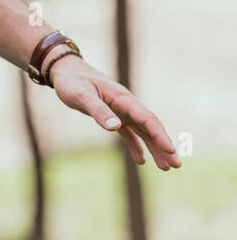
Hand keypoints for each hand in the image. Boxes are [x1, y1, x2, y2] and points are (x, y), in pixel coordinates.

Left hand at [48, 55, 181, 169]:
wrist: (64, 71)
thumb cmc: (72, 81)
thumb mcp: (81, 95)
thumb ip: (98, 110)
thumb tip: (115, 128)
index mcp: (122, 98)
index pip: (146, 118)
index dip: (160, 135)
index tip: (170, 150)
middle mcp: (126, 105)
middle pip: (150, 127)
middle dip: (164, 145)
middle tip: (176, 165)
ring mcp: (120, 111)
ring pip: (143, 132)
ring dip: (154, 148)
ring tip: (165, 168)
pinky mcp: (112, 116)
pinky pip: (128, 133)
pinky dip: (135, 146)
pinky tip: (141, 160)